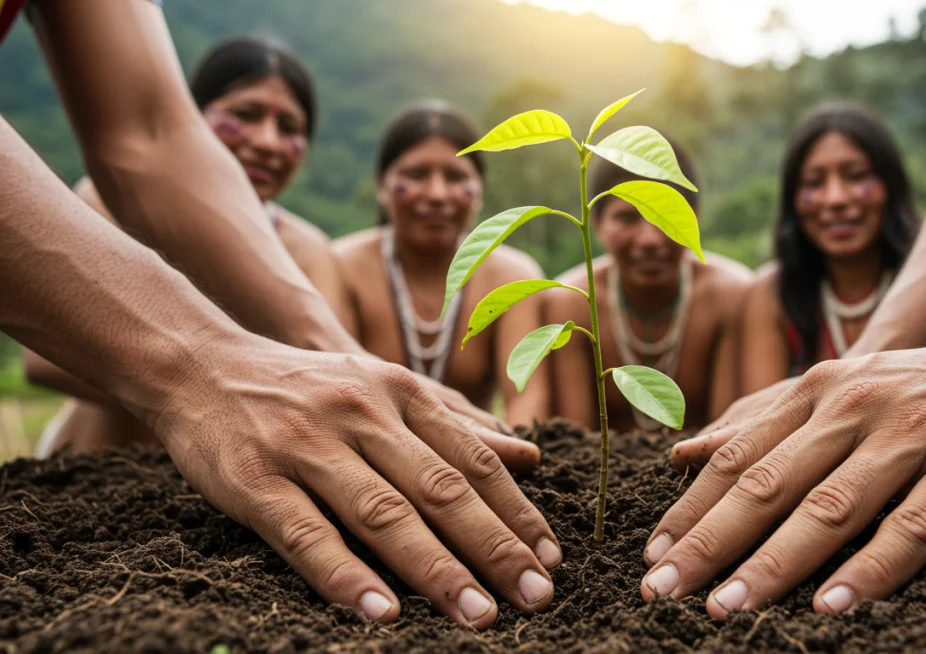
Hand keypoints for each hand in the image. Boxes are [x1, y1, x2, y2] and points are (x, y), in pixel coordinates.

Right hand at [147, 335, 561, 627]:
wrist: (200, 363)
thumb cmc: (308, 389)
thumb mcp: (385, 390)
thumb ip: (454, 426)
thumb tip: (529, 456)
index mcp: (400, 393)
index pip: (473, 460)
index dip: (516, 512)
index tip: (551, 560)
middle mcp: (362, 415)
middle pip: (440, 489)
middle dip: (494, 548)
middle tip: (537, 598)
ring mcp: (307, 446)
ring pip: (383, 513)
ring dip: (436, 569)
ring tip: (479, 615)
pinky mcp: (255, 480)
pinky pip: (306, 534)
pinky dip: (346, 575)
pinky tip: (382, 613)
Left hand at [641, 323, 925, 616]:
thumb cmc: (920, 387)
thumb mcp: (837, 386)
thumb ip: (762, 420)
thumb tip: (683, 452)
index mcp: (818, 390)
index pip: (738, 456)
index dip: (691, 508)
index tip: (651, 557)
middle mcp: (855, 407)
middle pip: (768, 483)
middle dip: (710, 542)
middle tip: (662, 591)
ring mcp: (913, 436)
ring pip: (830, 508)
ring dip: (773, 563)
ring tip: (727, 609)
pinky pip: (911, 527)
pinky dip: (869, 570)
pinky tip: (830, 607)